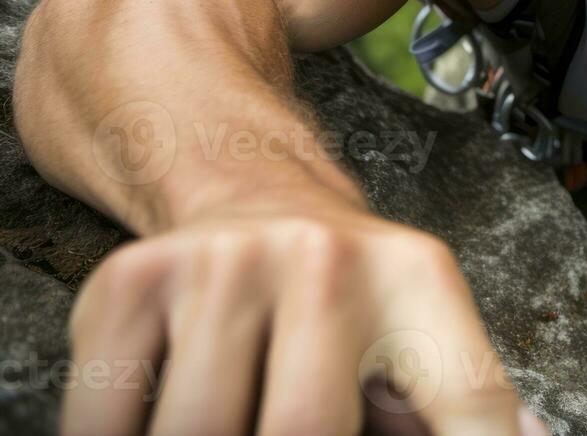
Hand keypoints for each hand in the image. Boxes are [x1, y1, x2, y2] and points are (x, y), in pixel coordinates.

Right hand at [61, 193, 550, 435]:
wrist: (245, 187)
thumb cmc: (343, 291)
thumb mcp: (419, 331)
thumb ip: (460, 397)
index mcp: (419, 282)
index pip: (466, 401)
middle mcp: (329, 259)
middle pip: (311, 431)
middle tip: (282, 424)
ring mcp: (228, 262)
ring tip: (238, 409)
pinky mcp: (135, 276)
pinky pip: (108, 422)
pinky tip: (163, 407)